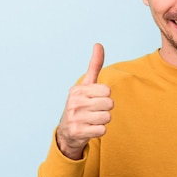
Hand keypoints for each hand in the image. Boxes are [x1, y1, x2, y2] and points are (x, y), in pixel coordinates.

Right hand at [56, 43, 113, 159]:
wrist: (67, 131)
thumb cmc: (81, 105)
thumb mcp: (86, 85)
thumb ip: (94, 66)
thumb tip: (99, 44)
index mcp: (77, 90)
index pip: (107, 91)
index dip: (105, 96)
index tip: (95, 99)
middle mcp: (75, 103)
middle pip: (109, 104)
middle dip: (105, 108)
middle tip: (94, 111)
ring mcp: (75, 118)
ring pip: (107, 117)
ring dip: (103, 120)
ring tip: (92, 120)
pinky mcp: (78, 132)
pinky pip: (102, 130)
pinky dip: (99, 131)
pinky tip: (90, 129)